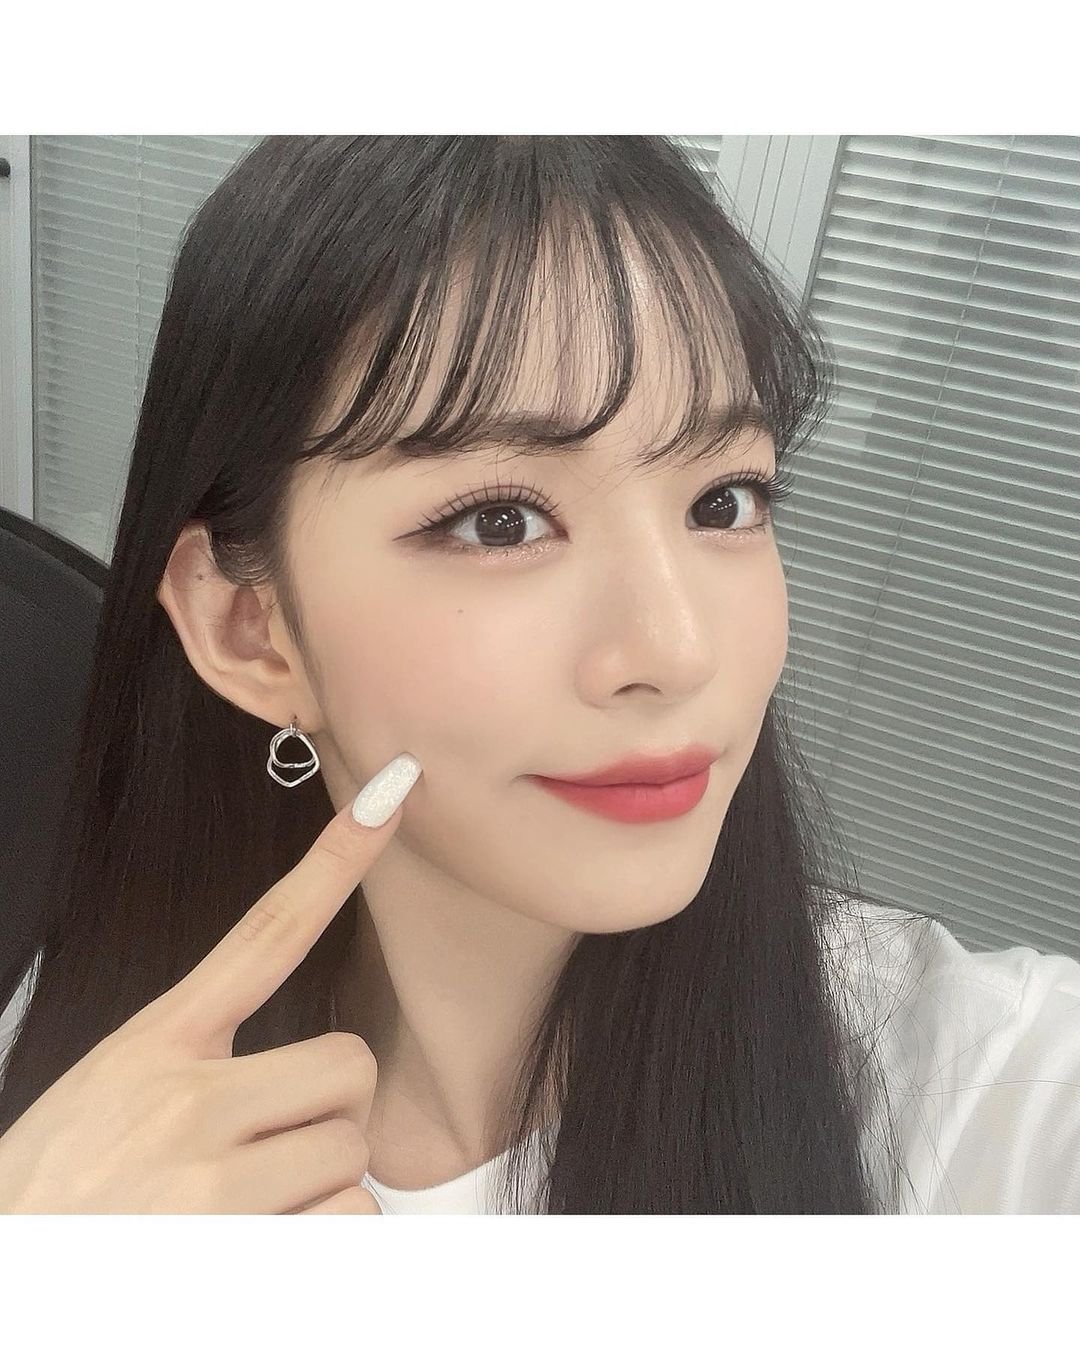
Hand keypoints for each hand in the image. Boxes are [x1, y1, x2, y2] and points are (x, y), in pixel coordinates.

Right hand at [0, 768, 417, 1213]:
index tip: (385, 802)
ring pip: (351, 1154)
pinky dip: (318, 1241)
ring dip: (319, 1188)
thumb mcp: (110, 1094)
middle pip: (349, 1066)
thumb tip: (306, 1085)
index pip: (265, 935)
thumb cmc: (56, 1195)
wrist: (5, 1284)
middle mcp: (188, 1103)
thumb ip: (201, 1070)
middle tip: (274, 1149)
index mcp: (156, 1047)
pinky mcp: (237, 1255)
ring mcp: (212, 1183)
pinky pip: (346, 1226)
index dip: (333, 865)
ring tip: (245, 1212)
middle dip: (332, 1110)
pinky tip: (255, 1250)